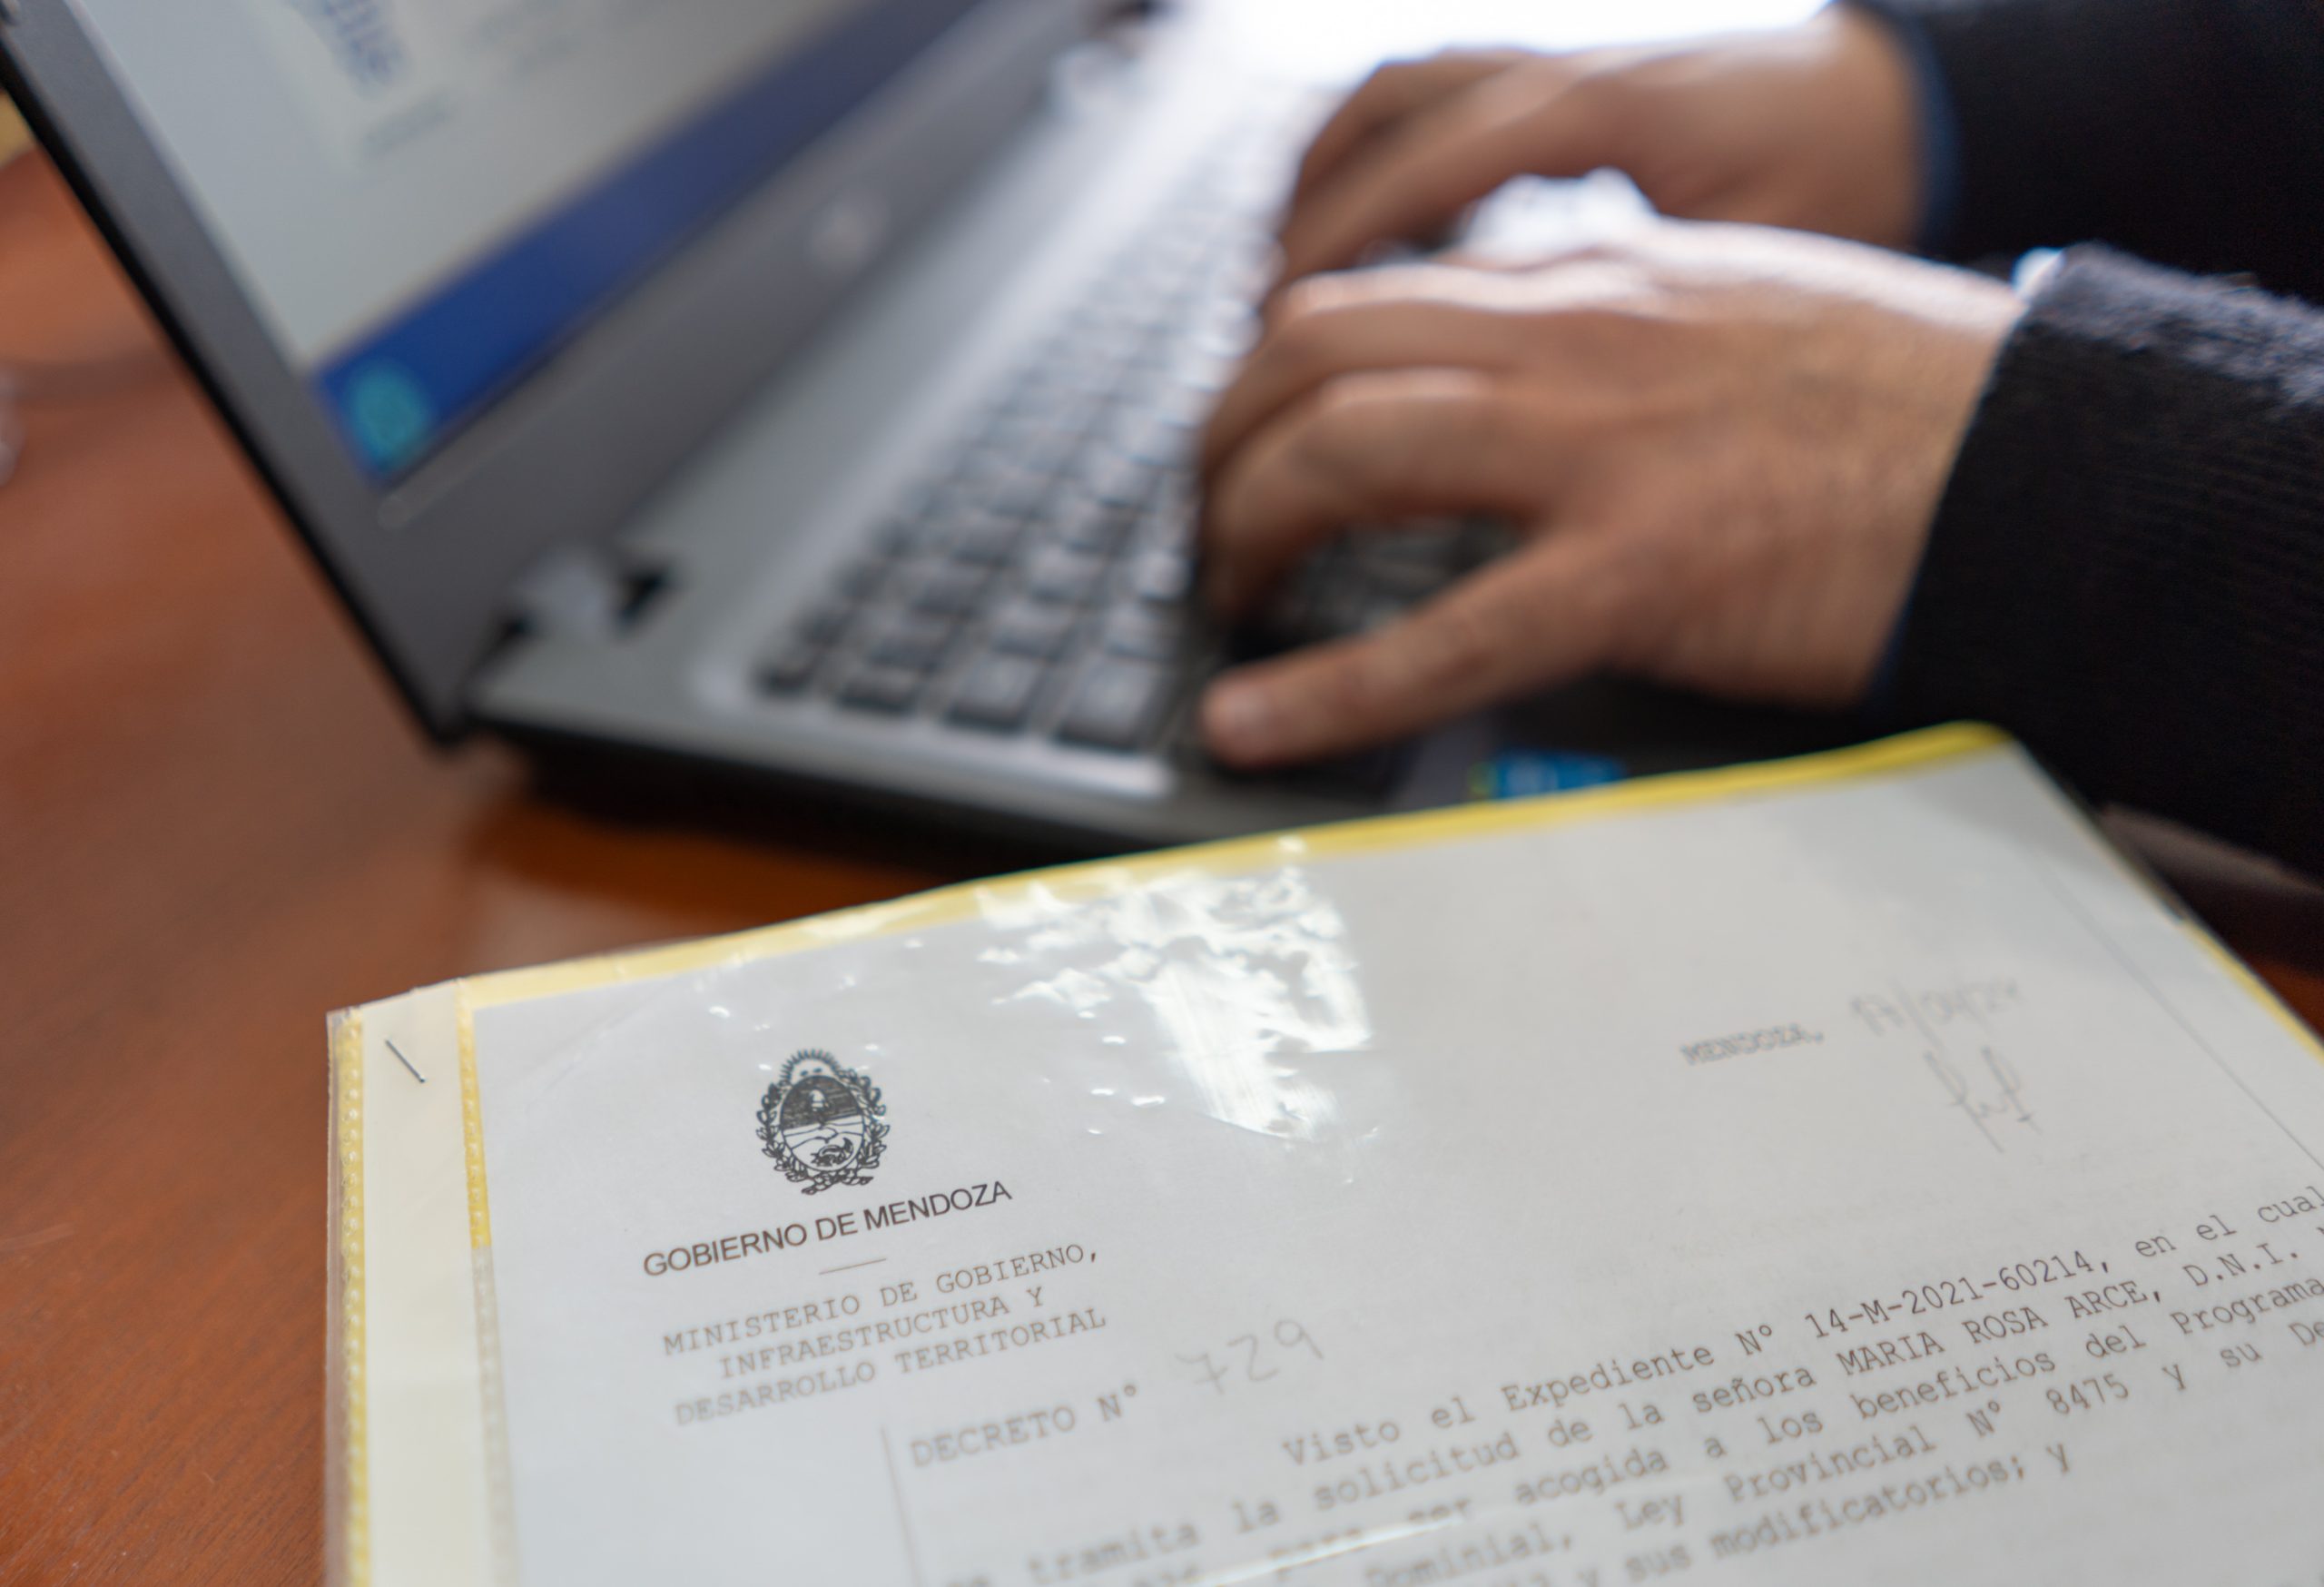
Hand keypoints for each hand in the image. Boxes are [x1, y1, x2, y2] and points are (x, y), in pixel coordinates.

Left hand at [1196, 221, 2020, 767]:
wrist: (2043, 456)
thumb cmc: (1905, 400)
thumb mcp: (1736, 313)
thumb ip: (1614, 331)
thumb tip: (1521, 365)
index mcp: (1593, 286)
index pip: (1372, 295)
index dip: (1273, 368)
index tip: (1250, 431)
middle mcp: (1569, 343)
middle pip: (1314, 351)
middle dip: (1223, 436)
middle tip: (1205, 517)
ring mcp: (1596, 455)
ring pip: (1346, 450)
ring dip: (1246, 523)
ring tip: (1222, 593)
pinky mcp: (1639, 575)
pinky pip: (1443, 632)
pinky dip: (1325, 684)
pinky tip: (1250, 722)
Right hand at [1276, 7, 1924, 285]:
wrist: (1911, 107)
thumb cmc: (1851, 189)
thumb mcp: (1755, 267)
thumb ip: (1648, 323)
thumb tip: (1539, 410)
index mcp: (1603, 111)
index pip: (1426, 163)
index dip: (1343, 249)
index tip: (1284, 341)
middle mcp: (1565, 71)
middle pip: (1381, 122)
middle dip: (1302, 233)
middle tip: (1259, 347)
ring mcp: (1555, 67)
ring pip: (1390, 99)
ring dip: (1319, 189)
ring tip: (1273, 295)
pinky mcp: (1555, 86)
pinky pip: (1430, 106)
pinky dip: (1372, 168)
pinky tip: (1364, 251)